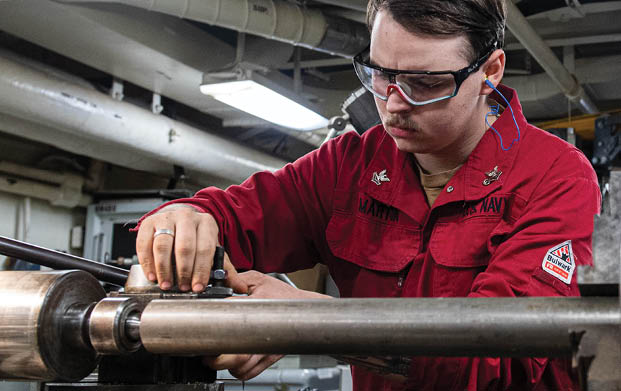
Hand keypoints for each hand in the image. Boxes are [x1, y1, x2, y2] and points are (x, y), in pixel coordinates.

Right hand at [136, 204, 246, 292]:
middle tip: (182, 287)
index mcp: (206, 223)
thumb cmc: (196, 237)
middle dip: (183, 271)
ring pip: (163, 245)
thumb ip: (225, 269)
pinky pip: (145, 244)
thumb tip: (239, 287)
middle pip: (184, 247)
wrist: (177, 220)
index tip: (198, 286)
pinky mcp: (148, 223)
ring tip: (166, 284)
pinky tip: (152, 275)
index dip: (201, 270)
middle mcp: (186, 217)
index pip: (205, 248)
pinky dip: (148, 262)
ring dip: (164, 269)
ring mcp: (166, 218)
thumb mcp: (212, 248)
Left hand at [204, 271, 330, 379]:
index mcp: (257, 308)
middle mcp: (262, 332)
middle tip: (207, 349)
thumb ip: (238, 280)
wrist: (305, 308)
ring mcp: (265, 348)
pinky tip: (233, 361)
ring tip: (218, 355)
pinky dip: (237, 372)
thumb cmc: (283, 294)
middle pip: (234, 356)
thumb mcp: (259, 279)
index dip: (212, 324)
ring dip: (225, 365)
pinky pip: (249, 373)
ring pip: (240, 368)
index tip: (203, 327)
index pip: (229, 318)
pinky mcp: (269, 357)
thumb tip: (219, 283)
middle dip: (215, 356)